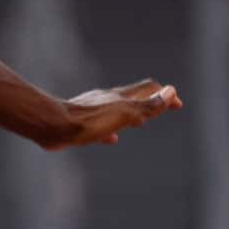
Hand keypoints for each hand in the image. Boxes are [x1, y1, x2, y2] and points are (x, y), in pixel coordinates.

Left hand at [43, 80, 181, 149]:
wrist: (51, 126)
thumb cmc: (88, 122)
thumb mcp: (124, 114)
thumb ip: (148, 106)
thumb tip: (171, 91)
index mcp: (121, 97)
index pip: (149, 89)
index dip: (166, 96)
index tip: (177, 105)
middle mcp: (107, 99)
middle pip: (134, 97)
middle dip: (150, 102)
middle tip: (161, 110)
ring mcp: (93, 110)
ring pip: (117, 110)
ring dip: (132, 115)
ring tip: (141, 124)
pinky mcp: (79, 122)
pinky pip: (100, 125)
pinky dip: (112, 130)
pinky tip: (112, 139)